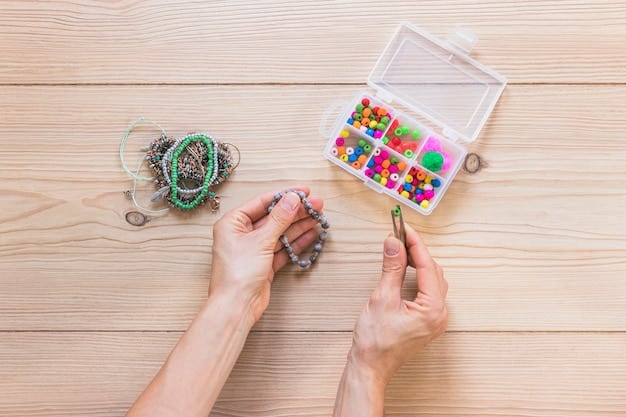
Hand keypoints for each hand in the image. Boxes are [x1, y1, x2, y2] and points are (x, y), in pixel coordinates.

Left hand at [208, 186, 323, 323]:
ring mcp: (254, 249)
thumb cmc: (237, 274)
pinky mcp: (264, 263)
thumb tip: (292, 199)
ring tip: (318, 217)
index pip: (262, 202)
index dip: (284, 195)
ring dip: (299, 225)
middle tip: (316, 205)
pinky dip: (296, 241)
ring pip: (280, 232)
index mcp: (233, 223)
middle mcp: (242, 234)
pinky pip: (283, 247)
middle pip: (273, 217)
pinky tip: (311, 234)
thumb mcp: (260, 240)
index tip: (303, 191)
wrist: (237, 306)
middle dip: (296, 211)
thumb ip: (279, 219)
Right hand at [350, 224, 447, 385]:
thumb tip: (394, 242)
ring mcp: (434, 319)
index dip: (415, 243)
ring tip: (400, 249)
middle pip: (433, 271)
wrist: (370, 367)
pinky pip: (428, 292)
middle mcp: (439, 314)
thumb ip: (392, 267)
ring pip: (432, 280)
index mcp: (433, 308)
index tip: (403, 227)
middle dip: (417, 251)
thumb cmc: (375, 341)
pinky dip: (417, 276)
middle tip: (399, 235)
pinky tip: (405, 269)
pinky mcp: (426, 322)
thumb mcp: (382, 297)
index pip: (427, 266)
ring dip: (418, 263)